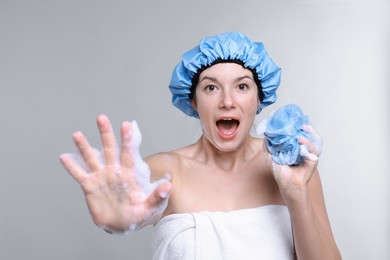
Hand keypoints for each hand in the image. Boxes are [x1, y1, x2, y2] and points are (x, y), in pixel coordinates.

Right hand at [60, 115, 171, 233]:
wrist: (123, 225)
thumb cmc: (139, 214)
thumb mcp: (152, 207)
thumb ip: (158, 196)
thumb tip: (168, 185)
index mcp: (130, 173)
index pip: (129, 153)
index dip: (127, 139)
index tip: (126, 125)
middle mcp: (115, 170)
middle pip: (110, 149)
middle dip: (106, 134)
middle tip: (102, 118)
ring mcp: (101, 177)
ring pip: (92, 158)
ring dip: (84, 146)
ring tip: (77, 134)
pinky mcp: (90, 186)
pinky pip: (79, 174)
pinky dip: (72, 167)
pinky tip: (64, 157)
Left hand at [269, 125, 321, 202]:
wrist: (286, 183)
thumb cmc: (281, 172)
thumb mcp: (272, 156)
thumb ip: (268, 146)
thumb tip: (266, 135)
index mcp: (297, 148)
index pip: (302, 134)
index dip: (300, 128)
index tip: (294, 122)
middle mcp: (305, 150)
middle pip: (311, 136)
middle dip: (307, 128)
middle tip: (301, 123)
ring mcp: (310, 155)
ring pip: (315, 140)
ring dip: (309, 134)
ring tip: (301, 129)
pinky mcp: (313, 160)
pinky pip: (312, 150)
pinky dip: (307, 143)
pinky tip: (300, 139)